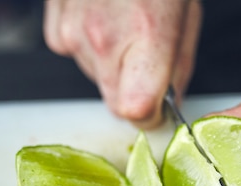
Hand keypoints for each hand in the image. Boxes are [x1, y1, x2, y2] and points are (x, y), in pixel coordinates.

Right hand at [43, 0, 201, 127]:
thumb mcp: (185, 14)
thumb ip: (178, 65)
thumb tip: (169, 100)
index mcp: (146, 36)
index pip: (136, 111)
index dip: (150, 115)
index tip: (158, 108)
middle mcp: (102, 40)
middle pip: (115, 101)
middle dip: (133, 89)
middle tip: (145, 54)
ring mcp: (72, 35)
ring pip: (97, 78)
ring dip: (112, 63)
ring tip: (123, 22)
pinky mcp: (55, 29)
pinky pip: (75, 56)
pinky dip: (89, 46)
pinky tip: (101, 16)